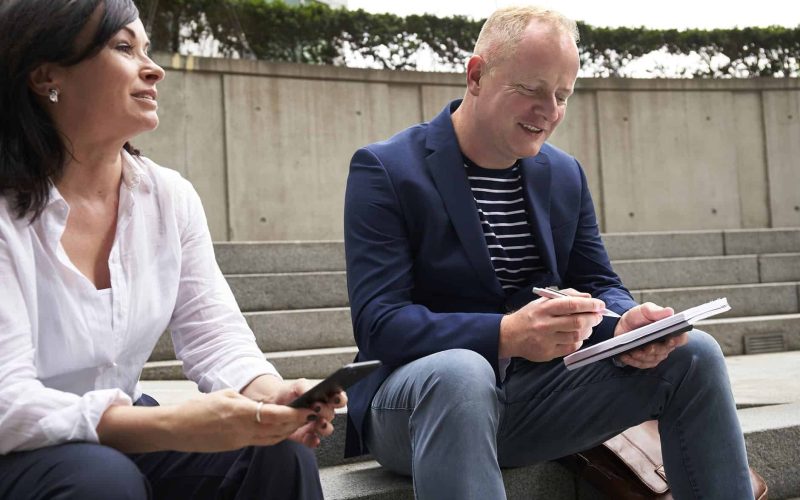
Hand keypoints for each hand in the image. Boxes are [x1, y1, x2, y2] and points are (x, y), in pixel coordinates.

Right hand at [163, 389, 315, 451]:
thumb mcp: (225, 395)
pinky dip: (273, 436)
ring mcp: (239, 441)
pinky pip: (260, 442)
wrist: (176, 428)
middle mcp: (243, 430)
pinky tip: (278, 429)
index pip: (276, 416)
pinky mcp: (235, 447)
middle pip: (278, 430)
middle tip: (309, 414)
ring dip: (287, 431)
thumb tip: (260, 405)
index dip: (295, 414)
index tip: (307, 409)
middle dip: (296, 423)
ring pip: (272, 439)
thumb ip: (245, 400)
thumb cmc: (197, 408)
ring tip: (297, 421)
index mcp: (241, 413)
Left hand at [279, 378, 347, 447]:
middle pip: (331, 414)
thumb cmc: (290, 392)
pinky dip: (313, 441)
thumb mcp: (297, 385)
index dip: (340, 399)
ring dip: (324, 428)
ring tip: (318, 424)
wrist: (275, 403)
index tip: (335, 398)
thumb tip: (311, 391)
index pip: (339, 398)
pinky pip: (312, 441)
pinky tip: (310, 438)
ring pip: (326, 429)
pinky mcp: (305, 436)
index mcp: (325, 397)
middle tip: (317, 408)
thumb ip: (305, 387)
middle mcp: (323, 412)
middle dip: (326, 412)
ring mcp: (315, 424)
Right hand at [499, 289, 604, 361]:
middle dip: (592, 318)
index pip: (571, 304)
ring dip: (587, 330)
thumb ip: (566, 296)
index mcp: (544, 308)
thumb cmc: (529, 316)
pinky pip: (571, 348)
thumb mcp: (543, 301)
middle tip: (597, 316)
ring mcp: (546, 340)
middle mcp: (544, 324)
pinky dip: (579, 341)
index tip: (599, 305)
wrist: (509, 335)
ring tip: (588, 326)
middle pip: (577, 321)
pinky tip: (577, 336)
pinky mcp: (548, 353)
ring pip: (576, 336)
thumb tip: (588, 297)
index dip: (589, 305)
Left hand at [613, 302, 687, 368]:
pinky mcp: (646, 361)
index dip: (678, 340)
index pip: (681, 338)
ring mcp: (656, 355)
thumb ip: (656, 311)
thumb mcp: (645, 310)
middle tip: (647, 347)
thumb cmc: (637, 317)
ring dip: (642, 355)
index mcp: (670, 332)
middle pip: (664, 351)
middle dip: (655, 349)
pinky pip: (641, 364)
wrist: (623, 326)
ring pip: (652, 359)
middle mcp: (665, 345)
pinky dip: (633, 360)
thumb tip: (669, 311)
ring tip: (633, 351)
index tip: (671, 338)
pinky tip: (625, 355)